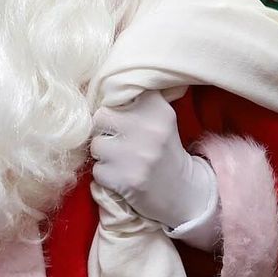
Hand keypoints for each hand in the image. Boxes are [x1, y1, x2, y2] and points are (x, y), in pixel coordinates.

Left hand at [90, 91, 217, 231]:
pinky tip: (123, 177)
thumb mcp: (160, 116)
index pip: (113, 96)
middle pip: (100, 118)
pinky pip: (97, 171)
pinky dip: (105, 176)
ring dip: (103, 156)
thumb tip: (97, 87)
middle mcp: (148, 128)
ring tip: (122, 160)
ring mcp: (137, 155)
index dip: (113, 109)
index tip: (123, 119)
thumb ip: (135, 100)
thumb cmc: (162, 148)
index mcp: (156, 107)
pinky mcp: (127, 179)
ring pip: (96, 145)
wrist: (181, 189)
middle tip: (120, 142)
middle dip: (104, 131)